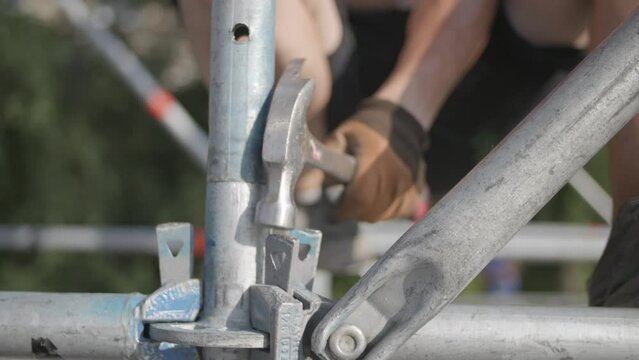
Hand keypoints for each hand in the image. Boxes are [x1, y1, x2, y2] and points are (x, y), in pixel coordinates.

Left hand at [297, 99, 428, 221]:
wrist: (398, 119)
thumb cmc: (365, 129)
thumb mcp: (338, 139)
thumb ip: (320, 168)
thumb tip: (303, 195)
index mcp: (374, 162)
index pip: (360, 200)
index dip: (345, 209)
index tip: (337, 208)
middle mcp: (395, 175)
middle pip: (371, 211)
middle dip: (355, 210)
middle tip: (349, 197)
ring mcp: (409, 184)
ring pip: (385, 214)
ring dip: (370, 210)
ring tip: (365, 193)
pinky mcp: (417, 190)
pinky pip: (401, 212)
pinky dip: (388, 210)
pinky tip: (381, 197)